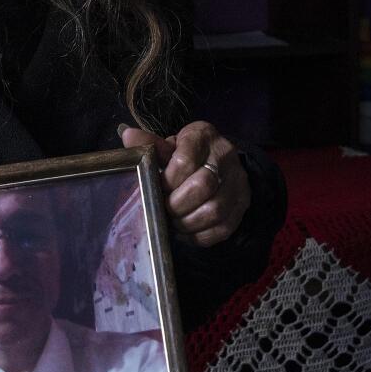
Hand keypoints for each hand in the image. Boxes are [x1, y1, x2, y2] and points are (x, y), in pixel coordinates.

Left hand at [119, 120, 249, 247]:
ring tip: (173, 222)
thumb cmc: (186, 155)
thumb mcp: (169, 146)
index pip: (185, 162)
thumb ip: (151, 145)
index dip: (167, 182)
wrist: (218, 162)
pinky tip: (186, 231)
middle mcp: (226, 156)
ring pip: (214, 210)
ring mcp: (238, 182)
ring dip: (187, 223)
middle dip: (176, 205)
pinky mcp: (242, 204)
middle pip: (202, 186)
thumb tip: (127, 136)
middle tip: (164, 210)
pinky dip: (199, 235)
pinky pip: (222, 228)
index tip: (157, 189)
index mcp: (204, 136)